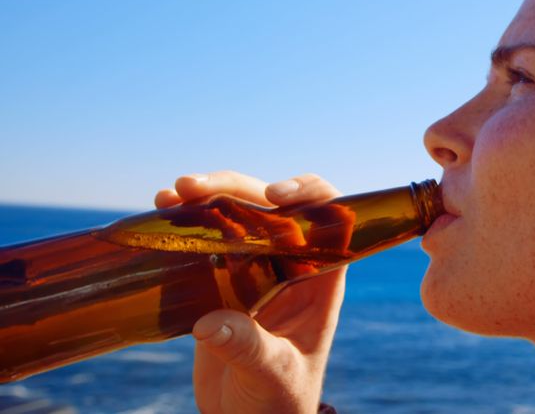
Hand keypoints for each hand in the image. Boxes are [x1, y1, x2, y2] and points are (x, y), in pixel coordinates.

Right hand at [156, 171, 343, 413]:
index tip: (275, 196)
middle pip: (271, 207)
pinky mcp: (218, 281)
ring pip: (235, 216)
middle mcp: (289, 265)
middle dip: (237, 187)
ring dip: (206, 198)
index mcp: (320, 278)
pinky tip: (159, 210)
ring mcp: (252, 269)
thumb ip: (248, 349)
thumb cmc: (279, 402)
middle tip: (194, 187)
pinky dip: (184, 221)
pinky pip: (205, 239)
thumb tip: (211, 322)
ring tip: (172, 193)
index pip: (330, 218)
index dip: (308, 195)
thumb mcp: (272, 375)